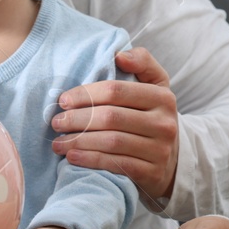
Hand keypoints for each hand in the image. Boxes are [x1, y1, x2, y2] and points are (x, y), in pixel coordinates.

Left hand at [50, 48, 179, 199]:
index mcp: (162, 97)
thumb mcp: (155, 86)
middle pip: (111, 117)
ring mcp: (159, 150)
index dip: (85, 94)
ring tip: (58, 142)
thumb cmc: (152, 116)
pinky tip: (72, 156)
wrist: (171, 160)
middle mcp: (164, 123)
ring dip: (79, 141)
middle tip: (56, 122)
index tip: (63, 100)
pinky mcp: (152, 173)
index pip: (116, 91)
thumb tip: (119, 55)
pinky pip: (115, 164)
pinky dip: (90, 160)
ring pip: (111, 142)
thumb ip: (142, 62)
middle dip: (77, 119)